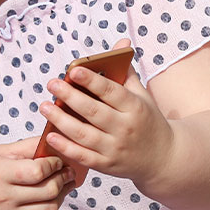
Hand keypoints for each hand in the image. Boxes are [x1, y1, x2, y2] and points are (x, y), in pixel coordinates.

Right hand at [0, 138, 73, 209]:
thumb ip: (27, 146)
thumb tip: (55, 138)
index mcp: (0, 174)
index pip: (38, 172)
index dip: (53, 164)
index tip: (57, 159)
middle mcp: (5, 198)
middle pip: (48, 191)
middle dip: (63, 179)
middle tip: (68, 171)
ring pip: (49, 208)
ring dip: (61, 195)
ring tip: (63, 183)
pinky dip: (49, 207)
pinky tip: (49, 196)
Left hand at [39, 44, 174, 189]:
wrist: (164, 158)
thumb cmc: (148, 121)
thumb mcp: (143, 96)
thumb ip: (127, 72)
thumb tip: (121, 43)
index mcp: (135, 107)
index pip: (111, 92)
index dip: (91, 81)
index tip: (73, 70)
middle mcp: (125, 128)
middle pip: (93, 111)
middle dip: (70, 96)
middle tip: (52, 83)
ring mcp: (115, 148)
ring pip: (83, 134)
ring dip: (61, 120)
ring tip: (45, 106)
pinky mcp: (107, 165)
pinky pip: (82, 156)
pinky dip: (65, 147)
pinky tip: (51, 135)